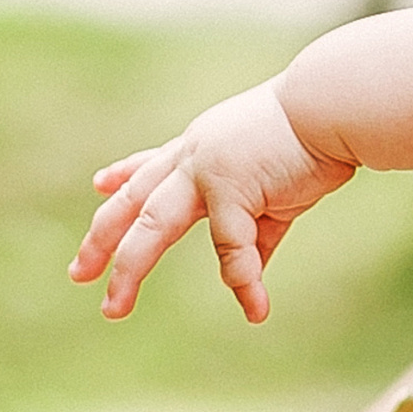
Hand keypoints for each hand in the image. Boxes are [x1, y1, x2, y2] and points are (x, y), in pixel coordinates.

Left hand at [71, 81, 354, 322]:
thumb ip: (255, 229)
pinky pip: (232, 248)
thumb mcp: (274, 184)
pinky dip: (244, 282)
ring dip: (129, 270)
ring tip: (114, 308)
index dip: (123, 176)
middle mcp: (193, 156)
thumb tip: (247, 277)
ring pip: (152, 228)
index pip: (154, 163)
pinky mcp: (232, 187)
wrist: (334, 103)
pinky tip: (256, 308)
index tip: (99, 184)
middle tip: (78, 274)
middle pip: (133, 203)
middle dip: (101, 240)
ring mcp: (206, 171)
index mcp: (203, 146)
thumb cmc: (313, 136)